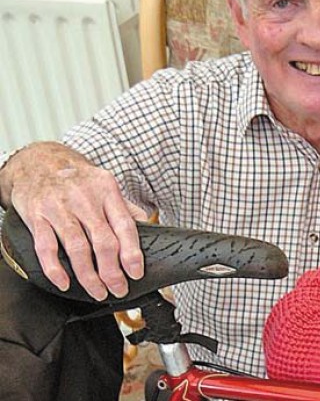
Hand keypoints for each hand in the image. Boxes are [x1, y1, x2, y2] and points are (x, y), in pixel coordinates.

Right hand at [0, 142, 147, 299]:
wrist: (39, 160)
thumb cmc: (78, 178)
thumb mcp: (105, 184)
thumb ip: (125, 208)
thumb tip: (148, 228)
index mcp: (107, 191)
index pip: (124, 225)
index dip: (132, 252)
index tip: (136, 272)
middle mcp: (84, 199)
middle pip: (102, 240)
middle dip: (112, 271)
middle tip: (118, 289)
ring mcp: (59, 208)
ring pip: (77, 247)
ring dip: (89, 275)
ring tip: (97, 291)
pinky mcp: (37, 216)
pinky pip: (46, 247)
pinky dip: (55, 268)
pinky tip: (65, 283)